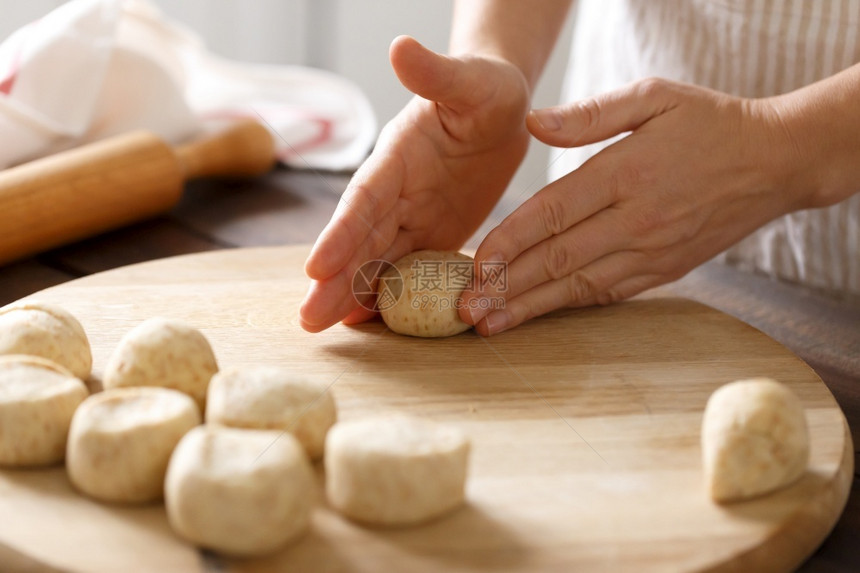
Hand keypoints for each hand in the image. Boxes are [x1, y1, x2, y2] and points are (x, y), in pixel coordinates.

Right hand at [300, 35, 529, 331]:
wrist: (499, 110)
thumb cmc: (486, 89)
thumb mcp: (470, 81)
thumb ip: (436, 73)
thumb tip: (401, 47)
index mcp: (396, 157)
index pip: (363, 198)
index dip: (340, 232)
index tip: (314, 266)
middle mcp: (395, 191)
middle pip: (359, 240)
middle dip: (333, 279)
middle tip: (307, 321)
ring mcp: (410, 216)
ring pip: (375, 259)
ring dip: (350, 293)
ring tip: (323, 327)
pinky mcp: (431, 235)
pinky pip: (407, 268)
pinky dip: (387, 293)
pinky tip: (368, 320)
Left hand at [460, 78, 808, 335]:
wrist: (777, 162)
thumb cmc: (710, 122)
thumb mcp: (654, 96)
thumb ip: (591, 114)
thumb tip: (534, 123)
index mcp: (627, 172)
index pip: (552, 213)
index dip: (509, 241)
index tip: (474, 263)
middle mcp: (637, 219)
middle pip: (558, 259)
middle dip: (506, 287)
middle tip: (464, 309)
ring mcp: (652, 251)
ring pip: (579, 285)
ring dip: (530, 307)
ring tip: (490, 324)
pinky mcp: (665, 270)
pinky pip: (607, 292)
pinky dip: (569, 305)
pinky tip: (538, 316)